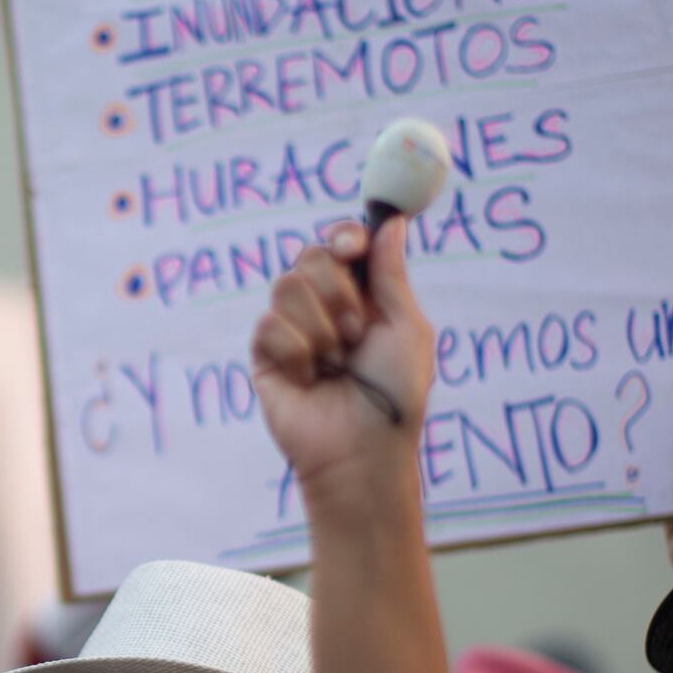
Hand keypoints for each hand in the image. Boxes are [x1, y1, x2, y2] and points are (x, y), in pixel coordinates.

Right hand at [252, 218, 430, 502]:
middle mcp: (324, 309)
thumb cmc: (395, 396)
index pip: (341, 245)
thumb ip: (392, 274)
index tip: (353, 248)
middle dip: (337, 293)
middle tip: (355, 334)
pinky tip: (309, 380)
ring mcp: (292, 331)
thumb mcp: (407, 328)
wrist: (362, 450)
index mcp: (361, 297)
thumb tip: (390, 222)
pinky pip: (269, 324)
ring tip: (335, 363)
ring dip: (320, 328)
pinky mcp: (265, 356)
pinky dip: (296, 352)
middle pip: (311, 256)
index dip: (344, 238)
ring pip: (287, 286)